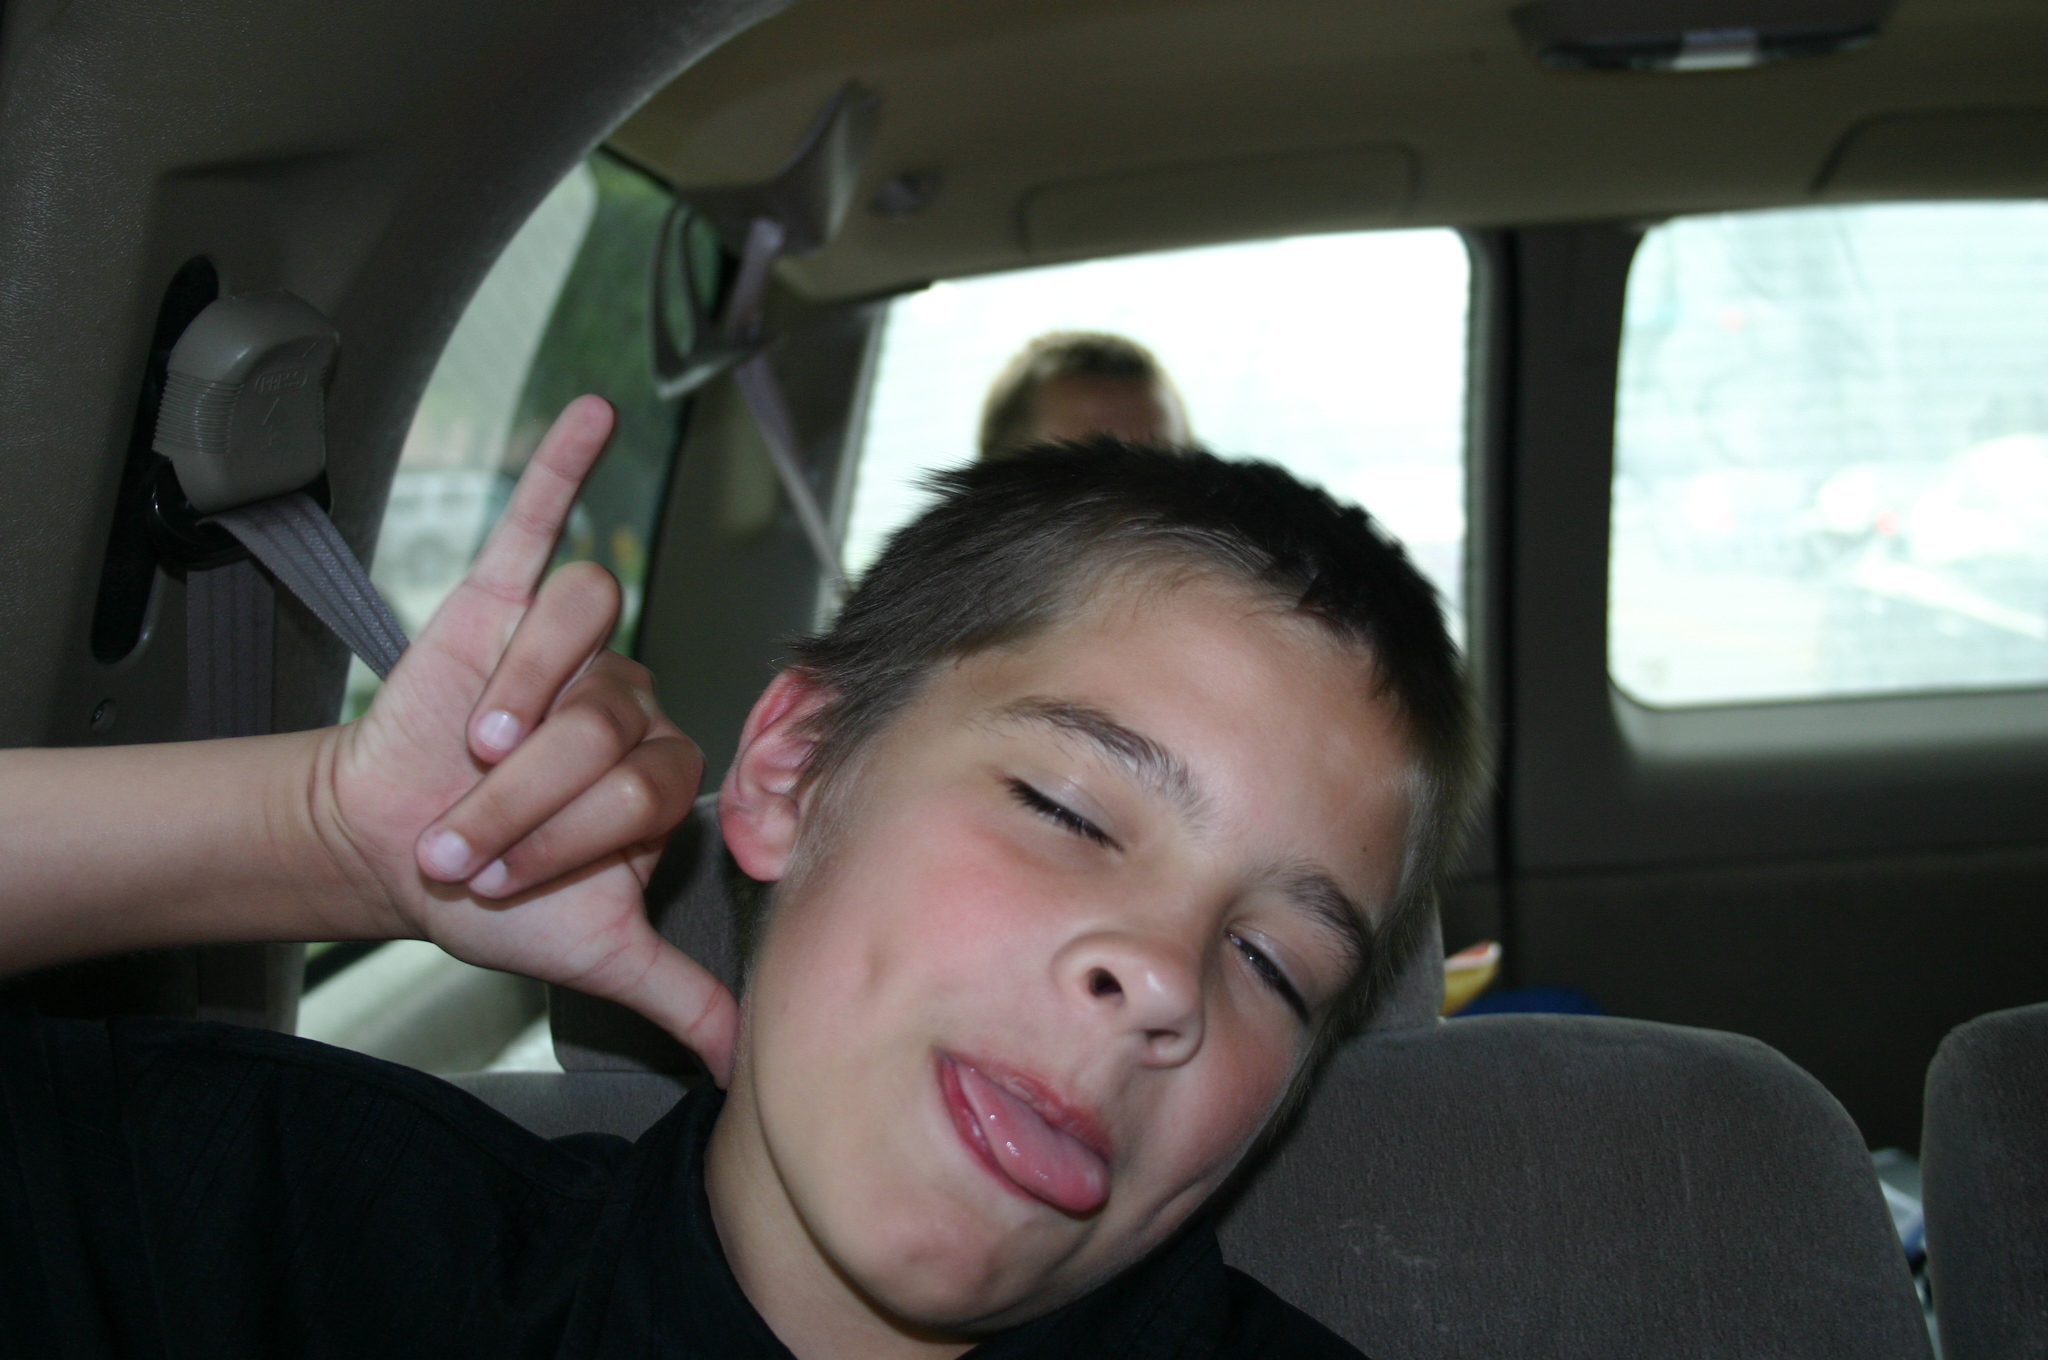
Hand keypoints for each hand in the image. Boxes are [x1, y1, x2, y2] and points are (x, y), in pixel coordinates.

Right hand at [313, 396, 737, 1082]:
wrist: (392, 850)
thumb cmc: (495, 893)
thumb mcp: (592, 953)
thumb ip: (678, 997)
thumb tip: (752, 1063)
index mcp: (659, 771)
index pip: (652, 778)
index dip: (578, 827)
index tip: (505, 876)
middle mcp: (629, 698)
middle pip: (610, 716)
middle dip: (528, 794)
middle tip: (467, 836)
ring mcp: (572, 647)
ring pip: (580, 636)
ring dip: (521, 690)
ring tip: (472, 739)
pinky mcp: (502, 598)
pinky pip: (545, 523)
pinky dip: (564, 467)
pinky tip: (594, 414)